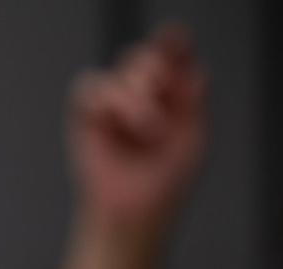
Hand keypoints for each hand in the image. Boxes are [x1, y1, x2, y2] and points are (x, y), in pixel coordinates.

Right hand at [66, 28, 206, 239]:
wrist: (135, 215)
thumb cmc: (165, 184)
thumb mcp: (192, 140)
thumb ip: (194, 101)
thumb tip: (193, 70)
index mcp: (170, 98)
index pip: (171, 58)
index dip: (173, 43)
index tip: (174, 39)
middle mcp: (142, 95)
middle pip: (147, 57)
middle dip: (156, 76)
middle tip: (162, 109)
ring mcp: (115, 102)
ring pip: (123, 69)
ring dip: (138, 99)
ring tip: (148, 131)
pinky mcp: (88, 112)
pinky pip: (93, 86)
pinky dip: (110, 103)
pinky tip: (118, 127)